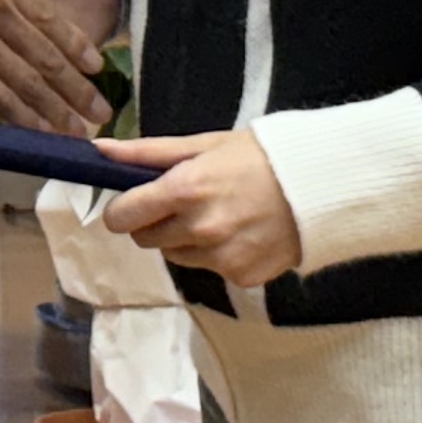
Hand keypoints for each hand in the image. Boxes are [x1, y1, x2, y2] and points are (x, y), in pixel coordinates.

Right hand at [0, 0, 106, 136]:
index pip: (46, 15)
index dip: (73, 44)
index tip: (93, 63)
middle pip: (48, 53)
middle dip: (77, 86)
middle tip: (99, 108)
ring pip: (32, 81)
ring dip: (59, 110)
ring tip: (81, 130)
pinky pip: (1, 98)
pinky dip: (25, 119)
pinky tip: (42, 133)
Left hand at [103, 129, 300, 288]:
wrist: (321, 187)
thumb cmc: (260, 156)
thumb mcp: (204, 144)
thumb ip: (148, 152)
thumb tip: (99, 151)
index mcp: (184, 190)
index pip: (123, 217)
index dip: (122, 210)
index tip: (132, 203)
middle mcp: (198, 228)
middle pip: (146, 239)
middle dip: (155, 223)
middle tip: (183, 203)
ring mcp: (220, 257)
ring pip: (176, 256)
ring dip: (184, 240)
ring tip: (218, 216)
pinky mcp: (241, 277)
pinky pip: (210, 270)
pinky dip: (217, 255)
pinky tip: (241, 233)